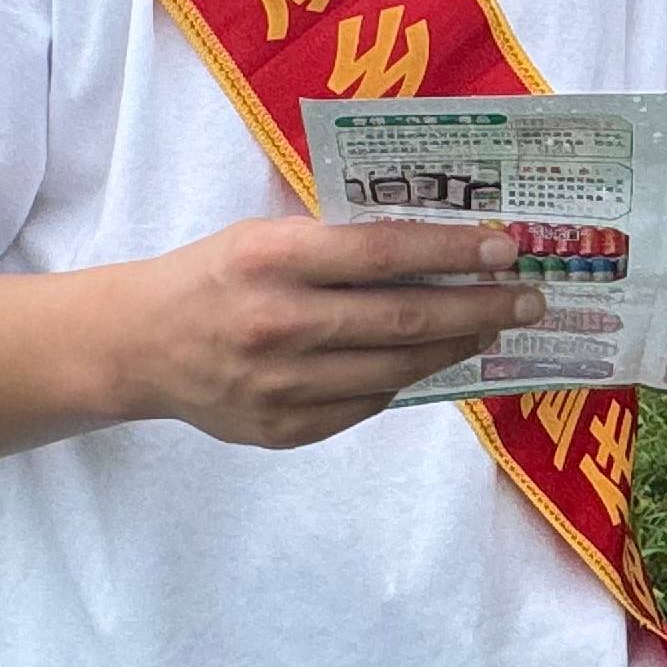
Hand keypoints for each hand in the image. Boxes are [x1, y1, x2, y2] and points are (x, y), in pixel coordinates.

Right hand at [123, 218, 548, 450]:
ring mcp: (281, 386)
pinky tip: (429, 360)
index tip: (506, 248)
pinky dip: (404, 379)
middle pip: (404, 318)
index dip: (452, 251)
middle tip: (527, 299)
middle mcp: (278, 324)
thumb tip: (437, 248)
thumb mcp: (265, 237)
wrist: (138, 345)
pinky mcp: (283, 429)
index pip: (384, 252)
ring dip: (453, 347)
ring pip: (395, 368)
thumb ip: (338, 245)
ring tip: (489, 329)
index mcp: (272, 260)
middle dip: (479, 308)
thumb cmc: (214, 276)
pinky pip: (367, 403)